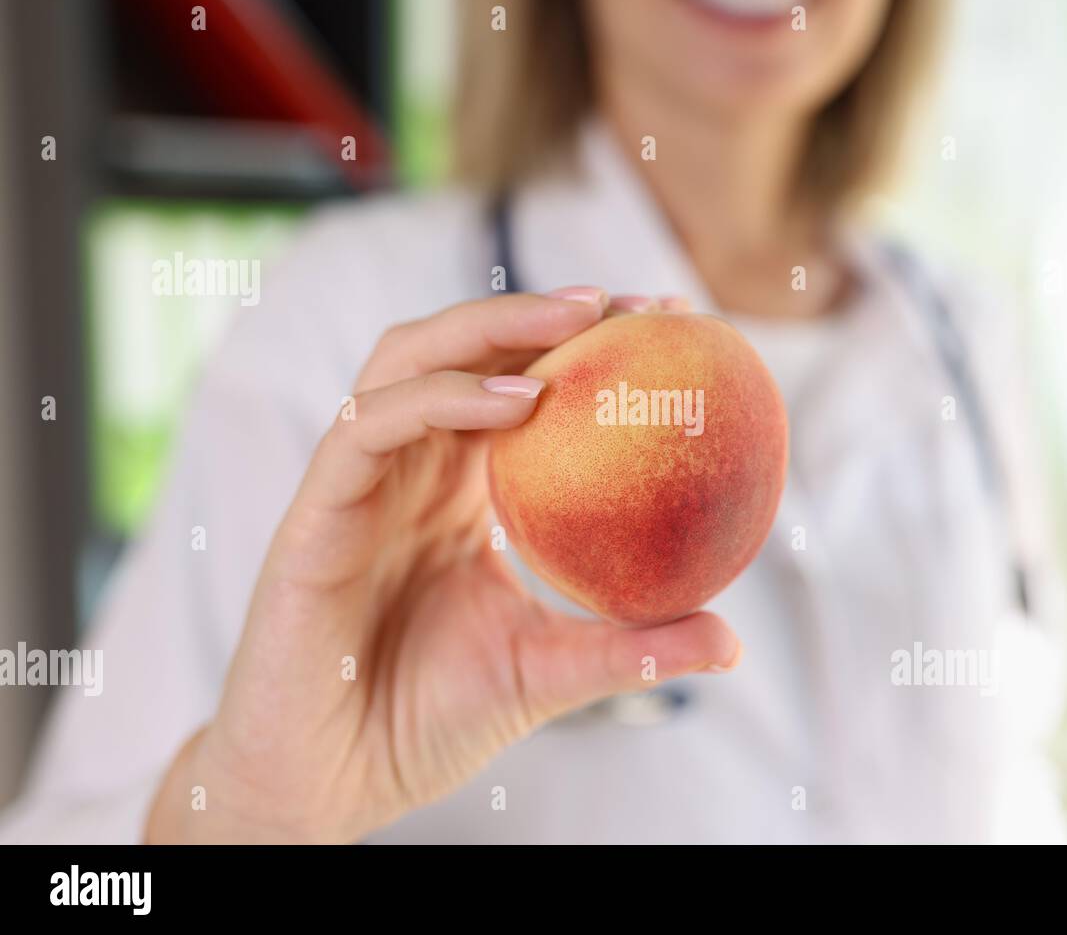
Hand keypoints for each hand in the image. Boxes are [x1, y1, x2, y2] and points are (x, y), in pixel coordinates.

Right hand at [145, 289, 740, 842]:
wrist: (334, 782)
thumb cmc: (427, 719)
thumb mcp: (548, 673)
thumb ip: (630, 648)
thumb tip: (731, 641)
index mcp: (457, 491)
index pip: (516, 387)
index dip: (582, 345)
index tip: (665, 324)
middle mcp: (409, 471)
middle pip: (460, 349)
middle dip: (538, 312)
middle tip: (624, 302)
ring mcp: (360, 483)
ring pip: (407, 361)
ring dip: (488, 328)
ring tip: (575, 320)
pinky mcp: (316, 510)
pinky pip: (370, 426)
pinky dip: (440, 398)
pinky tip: (515, 399)